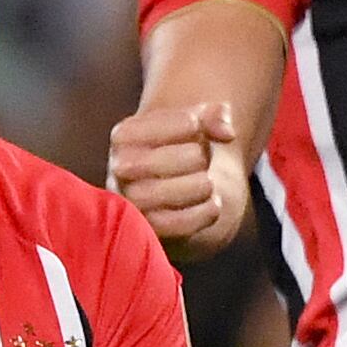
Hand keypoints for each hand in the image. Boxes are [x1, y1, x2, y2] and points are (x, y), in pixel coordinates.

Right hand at [105, 97, 241, 255]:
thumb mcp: (194, 125)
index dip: (191, 124)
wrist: (170, 193)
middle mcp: (119, 168)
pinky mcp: (147, 230)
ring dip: (203, 185)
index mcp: (124, 135)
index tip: (195, 129)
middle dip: (198, 157)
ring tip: (206, 183)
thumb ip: (214, 116)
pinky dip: (206, 212)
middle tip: (201, 160)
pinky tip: (211, 203)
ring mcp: (130, 202)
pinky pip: (180, 223)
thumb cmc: (179, 151)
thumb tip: (227, 132)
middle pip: (166, 160)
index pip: (163, 125)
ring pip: (172, 192)